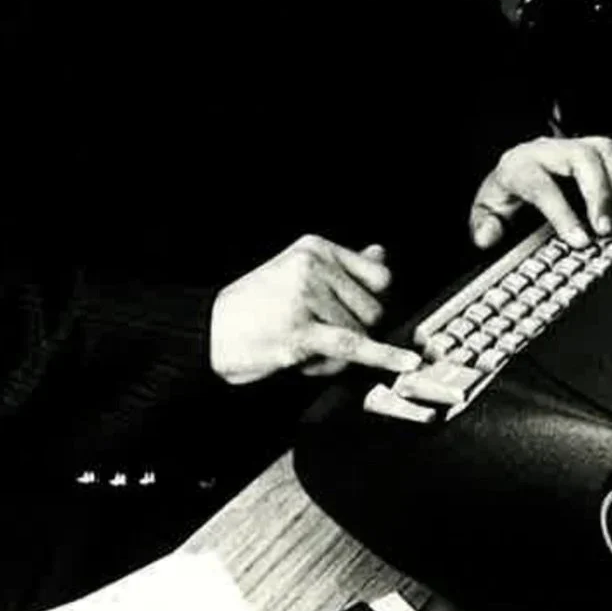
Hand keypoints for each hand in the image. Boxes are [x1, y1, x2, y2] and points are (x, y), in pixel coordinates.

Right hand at [210, 237, 421, 385]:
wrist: (207, 332)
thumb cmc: (251, 308)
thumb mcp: (296, 274)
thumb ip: (342, 266)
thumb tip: (380, 254)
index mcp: (314, 248)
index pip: (377, 277)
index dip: (376, 302)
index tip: (365, 316)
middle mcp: (312, 266)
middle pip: (372, 310)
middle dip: (352, 332)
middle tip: (315, 337)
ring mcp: (306, 297)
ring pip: (359, 335)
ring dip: (337, 354)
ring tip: (300, 348)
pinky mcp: (301, 330)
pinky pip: (353, 346)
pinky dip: (384, 357)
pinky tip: (404, 362)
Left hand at [469, 137, 611, 250]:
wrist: (517, 167)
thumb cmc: (507, 190)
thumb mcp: (488, 209)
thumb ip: (486, 225)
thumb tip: (487, 237)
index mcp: (520, 166)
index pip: (542, 185)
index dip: (562, 214)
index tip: (580, 240)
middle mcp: (548, 151)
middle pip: (581, 157)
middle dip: (599, 194)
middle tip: (605, 228)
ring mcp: (574, 147)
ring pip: (604, 149)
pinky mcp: (593, 150)